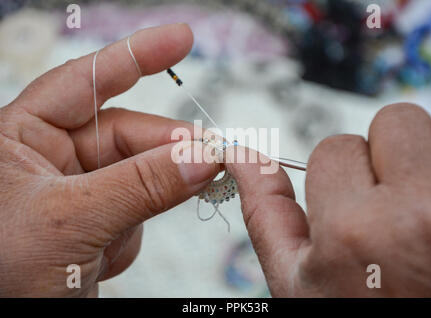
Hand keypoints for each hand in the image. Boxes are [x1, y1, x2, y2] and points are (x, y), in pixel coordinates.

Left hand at [0, 24, 218, 296]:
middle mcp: (52, 158)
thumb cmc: (1, 276)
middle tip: (214, 155)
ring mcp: (80, 191)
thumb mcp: (70, 221)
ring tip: (173, 202)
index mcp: (22, 138)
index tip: (181, 38)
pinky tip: (113, 251)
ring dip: (163, 189)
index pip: (85, 82)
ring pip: (142, 172)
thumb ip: (141, 185)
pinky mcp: (100, 221)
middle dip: (170, 145)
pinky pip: (141, 206)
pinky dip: (145, 224)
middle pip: (128, 133)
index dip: (135, 57)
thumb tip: (202, 156)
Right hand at [226, 102, 430, 296]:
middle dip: (389, 158)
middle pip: (392, 122)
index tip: (356, 209)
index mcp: (355, 233)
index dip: (343, 177)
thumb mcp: (299, 282)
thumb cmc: (360, 313)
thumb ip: (266, 212)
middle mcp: (418, 216)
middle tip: (399, 207)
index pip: (336, 148)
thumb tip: (240, 155)